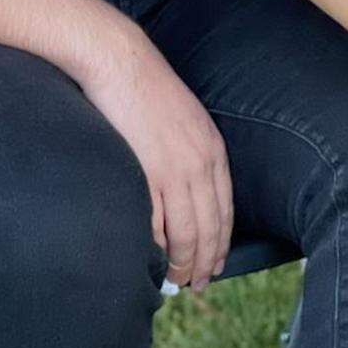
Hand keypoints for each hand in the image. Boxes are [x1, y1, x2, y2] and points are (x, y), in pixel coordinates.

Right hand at [78, 34, 232, 291]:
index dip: (221, 241)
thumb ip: (192, 155)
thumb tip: (187, 191)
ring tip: (175, 280)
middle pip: (210, 227)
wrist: (122, 64)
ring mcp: (176, 170)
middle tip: (197, 284)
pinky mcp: (149, 173)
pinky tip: (154, 258)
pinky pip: (158, 222)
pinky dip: (157, 246)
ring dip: (183, 262)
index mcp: (213, 150)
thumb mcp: (186, 122)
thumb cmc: (147, 91)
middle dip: (205, 261)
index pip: (225, 209)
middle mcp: (201, 163)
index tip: (216, 262)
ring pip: (187, 233)